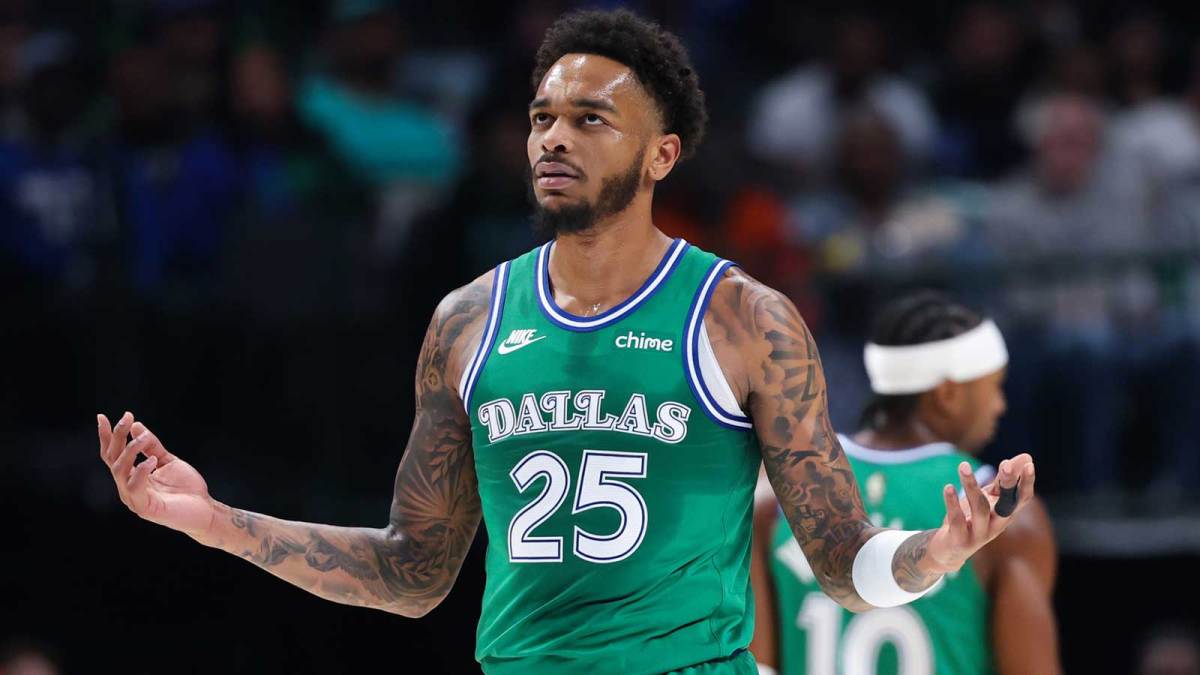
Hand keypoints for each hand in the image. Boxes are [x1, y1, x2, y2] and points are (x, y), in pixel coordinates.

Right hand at [98, 412, 215, 539]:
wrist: (204, 510)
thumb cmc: (186, 488)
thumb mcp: (168, 460)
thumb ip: (152, 446)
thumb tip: (135, 425)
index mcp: (131, 476)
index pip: (112, 455)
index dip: (106, 437)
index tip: (101, 416)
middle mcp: (127, 487)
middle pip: (113, 459)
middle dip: (118, 436)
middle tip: (127, 418)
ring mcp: (133, 499)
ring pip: (120, 471)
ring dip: (130, 451)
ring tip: (145, 438)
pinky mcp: (145, 508)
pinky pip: (135, 488)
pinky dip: (141, 472)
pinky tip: (152, 461)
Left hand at [926, 454, 1035, 572]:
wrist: (948, 551)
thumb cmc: (970, 519)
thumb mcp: (987, 499)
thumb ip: (1002, 480)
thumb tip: (1026, 456)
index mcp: (1005, 514)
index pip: (1022, 499)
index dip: (1026, 483)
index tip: (1029, 464)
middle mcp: (997, 526)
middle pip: (1006, 505)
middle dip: (1007, 484)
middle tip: (1005, 463)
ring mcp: (979, 535)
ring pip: (979, 510)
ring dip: (972, 486)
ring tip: (963, 466)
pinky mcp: (960, 541)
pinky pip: (957, 520)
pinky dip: (952, 503)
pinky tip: (948, 487)